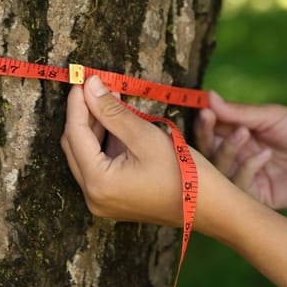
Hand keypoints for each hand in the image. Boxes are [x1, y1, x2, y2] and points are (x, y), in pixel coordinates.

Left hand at [61, 75, 193, 226]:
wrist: (211, 207)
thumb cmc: (183, 173)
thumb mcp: (146, 136)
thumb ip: (113, 112)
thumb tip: (91, 87)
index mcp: (98, 183)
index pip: (75, 135)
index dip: (77, 104)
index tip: (82, 79)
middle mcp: (93, 197)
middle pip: (75, 146)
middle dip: (85, 114)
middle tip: (96, 86)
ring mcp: (102, 202)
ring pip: (86, 155)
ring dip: (95, 127)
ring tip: (110, 98)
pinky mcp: (114, 200)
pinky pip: (99, 166)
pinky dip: (105, 143)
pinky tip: (118, 122)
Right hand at [194, 93, 286, 209]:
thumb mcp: (270, 116)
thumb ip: (238, 112)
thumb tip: (207, 96)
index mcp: (237, 135)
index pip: (209, 130)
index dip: (202, 121)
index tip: (201, 110)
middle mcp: (236, 157)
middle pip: (205, 151)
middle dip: (204, 135)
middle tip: (209, 119)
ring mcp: (245, 177)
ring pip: (217, 170)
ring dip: (226, 150)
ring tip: (244, 134)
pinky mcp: (256, 198)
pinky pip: (238, 188)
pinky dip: (247, 170)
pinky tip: (265, 156)